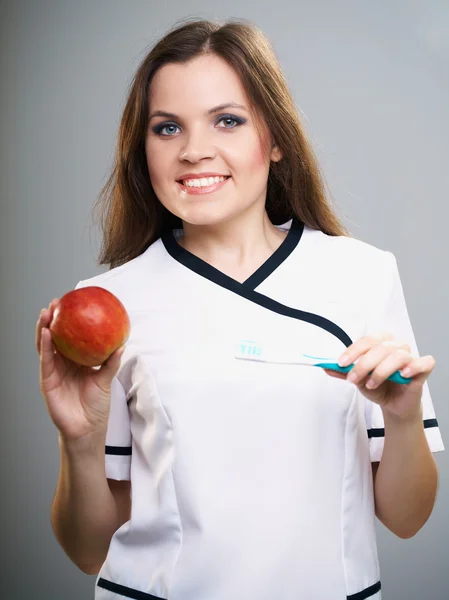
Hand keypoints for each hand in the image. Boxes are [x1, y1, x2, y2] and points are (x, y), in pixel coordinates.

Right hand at [36, 298, 125, 442]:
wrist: (88, 429)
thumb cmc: (96, 406)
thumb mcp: (106, 380)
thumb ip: (111, 363)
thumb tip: (122, 344)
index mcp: (76, 362)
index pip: (70, 338)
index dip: (69, 322)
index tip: (72, 304)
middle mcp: (63, 364)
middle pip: (56, 337)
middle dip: (54, 319)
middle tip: (57, 302)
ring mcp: (54, 371)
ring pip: (46, 345)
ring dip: (44, 328)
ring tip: (46, 312)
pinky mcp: (47, 380)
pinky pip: (46, 360)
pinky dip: (45, 346)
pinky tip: (46, 333)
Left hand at [324, 334, 435, 421]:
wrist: (393, 405)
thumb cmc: (378, 387)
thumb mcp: (358, 380)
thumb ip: (344, 372)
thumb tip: (326, 366)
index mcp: (380, 343)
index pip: (367, 340)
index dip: (353, 351)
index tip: (341, 363)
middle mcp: (396, 347)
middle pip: (380, 347)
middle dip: (363, 364)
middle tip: (353, 378)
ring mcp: (410, 357)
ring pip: (397, 356)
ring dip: (381, 371)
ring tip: (371, 384)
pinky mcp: (422, 370)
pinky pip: (424, 362)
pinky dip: (413, 367)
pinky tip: (402, 375)